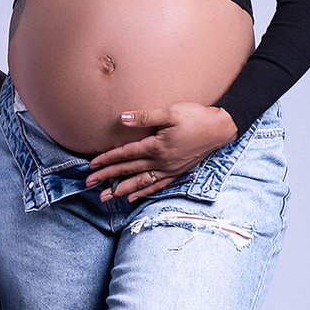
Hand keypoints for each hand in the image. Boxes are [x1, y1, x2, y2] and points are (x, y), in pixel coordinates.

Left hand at [86, 103, 238, 203]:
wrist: (220, 128)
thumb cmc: (196, 117)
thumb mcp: (170, 112)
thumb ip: (144, 116)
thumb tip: (121, 118)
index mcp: (156, 146)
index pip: (125, 154)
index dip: (107, 159)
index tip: (91, 165)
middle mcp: (160, 162)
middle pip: (128, 171)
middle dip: (107, 177)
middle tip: (89, 184)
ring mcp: (169, 170)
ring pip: (140, 183)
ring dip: (121, 190)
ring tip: (106, 197)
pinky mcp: (177, 172)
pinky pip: (156, 186)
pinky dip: (143, 192)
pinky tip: (132, 197)